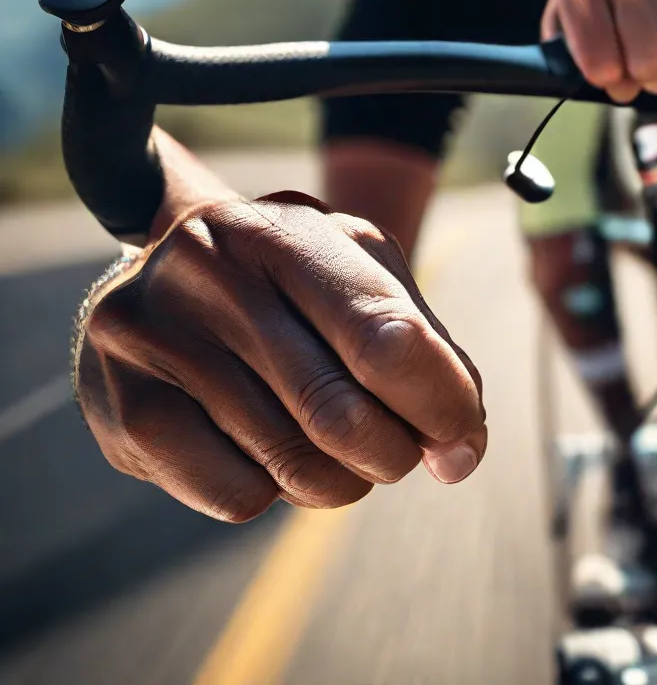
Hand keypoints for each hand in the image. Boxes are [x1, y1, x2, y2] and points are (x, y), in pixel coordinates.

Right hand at [75, 190, 485, 522]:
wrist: (170, 284)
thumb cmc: (296, 292)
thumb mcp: (369, 286)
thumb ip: (433, 359)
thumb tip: (461, 454)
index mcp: (289, 230)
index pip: (389, 339)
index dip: (442, 405)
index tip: (458, 438)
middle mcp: (211, 269)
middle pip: (342, 416)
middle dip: (393, 454)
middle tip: (395, 451)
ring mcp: (156, 335)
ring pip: (294, 466)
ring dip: (340, 480)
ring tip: (335, 451)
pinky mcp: (124, 406)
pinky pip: (237, 498)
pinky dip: (274, 492)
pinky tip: (264, 451)